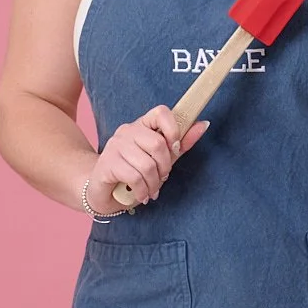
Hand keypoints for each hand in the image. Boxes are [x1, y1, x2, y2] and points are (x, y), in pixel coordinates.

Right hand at [87, 106, 208, 212]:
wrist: (104, 193)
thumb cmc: (134, 174)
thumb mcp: (161, 159)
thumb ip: (180, 144)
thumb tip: (204, 124)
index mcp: (142, 125)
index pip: (161, 112)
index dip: (173, 130)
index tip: (174, 149)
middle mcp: (127, 131)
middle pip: (157, 144)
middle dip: (165, 167)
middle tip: (161, 178)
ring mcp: (115, 146)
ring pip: (147, 164)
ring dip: (153, 184)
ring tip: (151, 190)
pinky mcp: (107, 163)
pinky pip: (134, 177)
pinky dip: (142, 191)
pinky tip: (141, 195)